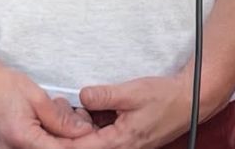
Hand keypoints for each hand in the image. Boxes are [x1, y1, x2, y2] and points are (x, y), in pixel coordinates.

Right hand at [0, 39, 94, 147]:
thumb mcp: (35, 95)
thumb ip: (59, 118)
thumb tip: (81, 131)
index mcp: (20, 139)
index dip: (80, 143)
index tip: (93, 133)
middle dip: (68, 139)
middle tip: (77, 119)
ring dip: (55, 137)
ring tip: (57, 112)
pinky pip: (28, 147)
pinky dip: (41, 137)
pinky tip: (43, 118)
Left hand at [72, 74, 217, 148]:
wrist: (189, 101)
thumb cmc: (164, 97)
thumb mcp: (133, 92)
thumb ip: (104, 96)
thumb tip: (81, 96)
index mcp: (117, 143)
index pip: (78, 148)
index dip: (59, 139)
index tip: (46, 127)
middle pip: (83, 146)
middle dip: (69, 130)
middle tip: (62, 107)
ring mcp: (123, 147)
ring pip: (92, 142)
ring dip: (81, 127)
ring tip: (76, 106)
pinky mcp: (125, 141)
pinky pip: (102, 137)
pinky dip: (93, 125)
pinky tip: (92, 109)